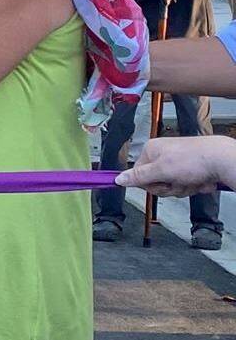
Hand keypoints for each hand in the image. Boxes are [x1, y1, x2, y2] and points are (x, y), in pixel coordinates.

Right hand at [116, 135, 235, 197]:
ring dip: (183, 188)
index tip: (160, 183)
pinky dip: (193, 186)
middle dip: (170, 187)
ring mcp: (177, 163)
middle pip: (156, 183)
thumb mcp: (161, 170)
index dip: (150, 184)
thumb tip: (118, 179)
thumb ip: (138, 177)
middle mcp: (163, 156)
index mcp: (151, 151)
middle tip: (178, 181)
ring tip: (192, 179)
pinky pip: (185, 185)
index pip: (139, 175)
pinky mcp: (190, 170)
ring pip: (172, 186)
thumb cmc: (194, 159)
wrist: (221, 160)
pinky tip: (199, 180)